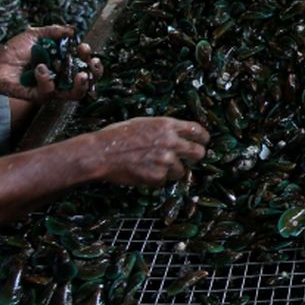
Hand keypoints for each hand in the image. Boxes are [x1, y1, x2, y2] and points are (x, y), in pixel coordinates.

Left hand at [0, 25, 102, 102]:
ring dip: (81, 84)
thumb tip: (72, 30)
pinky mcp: (40, 96)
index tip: (84, 47)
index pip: (83, 62)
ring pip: (75, 94)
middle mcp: (61, 77)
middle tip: (92, 64)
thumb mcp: (34, 35)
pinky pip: (50, 92)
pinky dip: (46, 79)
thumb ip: (53, 31)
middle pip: (87, 81)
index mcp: (63, 62)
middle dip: (94, 73)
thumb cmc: (14, 51)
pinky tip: (39, 68)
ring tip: (80, 75)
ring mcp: (52, 88)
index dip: (88, 57)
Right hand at [91, 117, 209, 185]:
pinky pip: (164, 180)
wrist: (102, 152)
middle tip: (190, 159)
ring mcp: (165, 161)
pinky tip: (143, 172)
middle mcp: (171, 142)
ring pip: (181, 171)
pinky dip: (157, 179)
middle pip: (198, 153)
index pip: (197, 131)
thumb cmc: (117, 135)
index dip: (203, 137)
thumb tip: (178, 136)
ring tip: (153, 165)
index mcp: (167, 125)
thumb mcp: (144, 123)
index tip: (203, 141)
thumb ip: (164, 129)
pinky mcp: (158, 177)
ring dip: (172, 170)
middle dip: (196, 156)